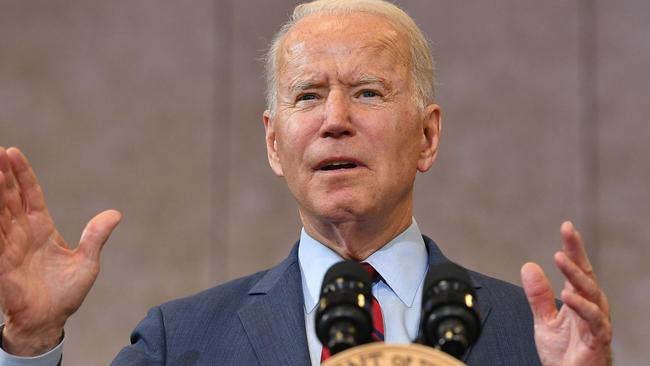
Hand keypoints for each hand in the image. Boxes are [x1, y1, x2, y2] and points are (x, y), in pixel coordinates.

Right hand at [0, 147, 121, 355]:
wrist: (49, 321)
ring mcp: (9, 245)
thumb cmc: (66, 293)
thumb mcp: (87, 262)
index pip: (30, 194)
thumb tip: (116, 214)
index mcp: (42, 228)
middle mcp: (22, 232)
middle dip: (3, 174)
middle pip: (10, 196)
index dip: (22, 174)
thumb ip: (96, 236)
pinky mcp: (1, 261)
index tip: (13, 152)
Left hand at [521, 221, 611, 365]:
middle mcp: (591, 307)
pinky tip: (569, 295)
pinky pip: (593, 320)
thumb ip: (538, 296)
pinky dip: (582, 306)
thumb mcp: (544, 321)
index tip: (567, 226)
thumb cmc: (565, 354)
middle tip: (567, 232)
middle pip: (586, 275)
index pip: (577, 269)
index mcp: (580, 300)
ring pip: (591, 293)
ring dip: (575, 275)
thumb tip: (529, 266)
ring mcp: (596, 323)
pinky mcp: (597, 340)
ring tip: (560, 258)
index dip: (573, 248)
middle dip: (577, 252)